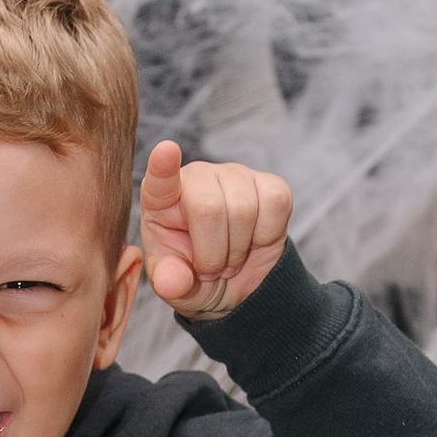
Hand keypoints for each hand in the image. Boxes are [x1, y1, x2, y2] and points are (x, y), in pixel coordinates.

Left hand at [140, 139, 292, 314]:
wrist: (235, 283)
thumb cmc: (194, 276)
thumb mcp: (176, 286)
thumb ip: (169, 282)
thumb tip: (171, 282)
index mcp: (161, 199)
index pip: (161, 179)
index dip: (163, 166)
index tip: (166, 150)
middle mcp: (197, 177)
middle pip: (208, 208)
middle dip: (213, 254)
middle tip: (211, 269)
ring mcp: (235, 175)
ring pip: (243, 209)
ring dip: (238, 250)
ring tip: (229, 259)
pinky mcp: (270, 183)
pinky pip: (275, 204)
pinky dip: (266, 236)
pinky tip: (254, 241)